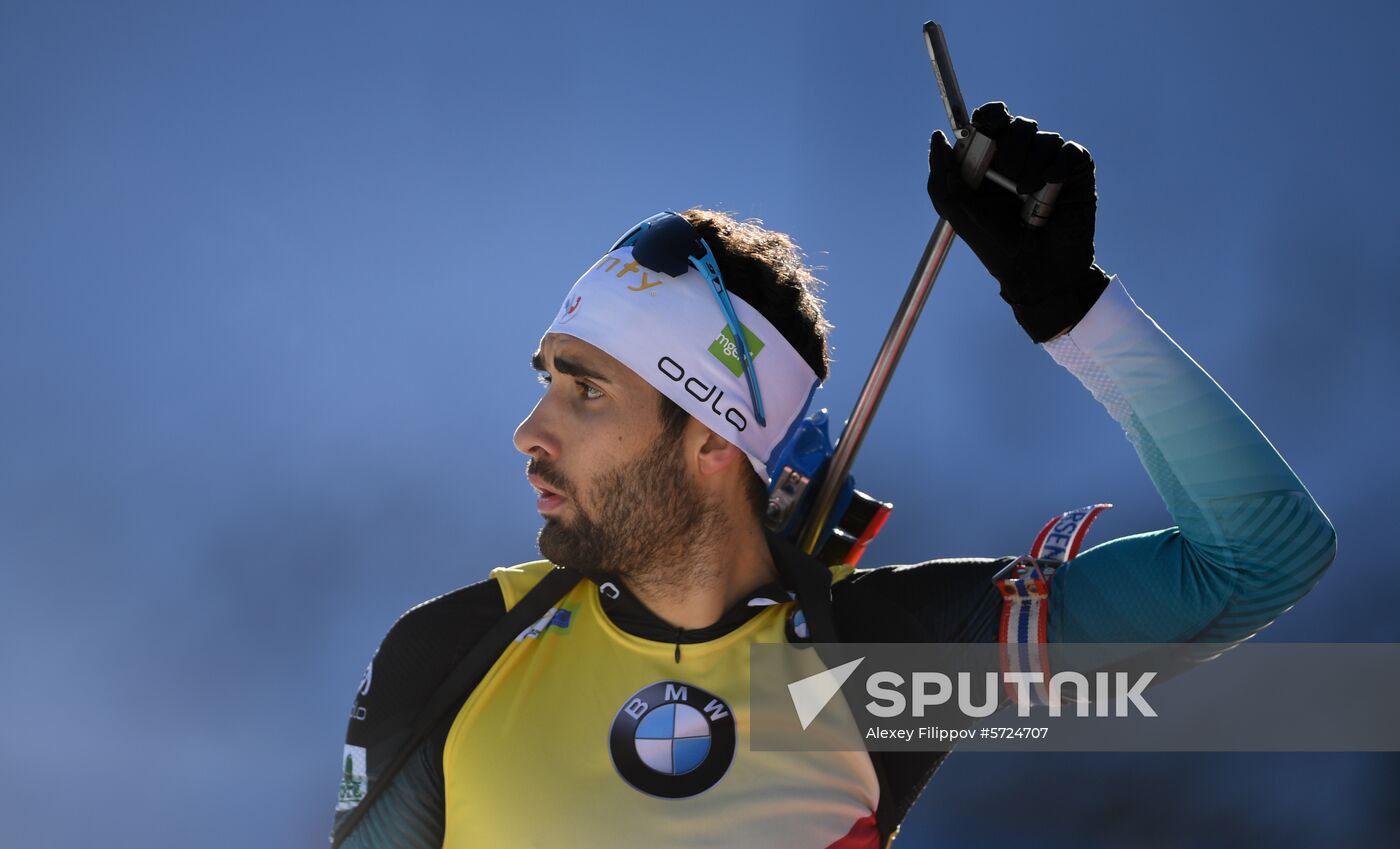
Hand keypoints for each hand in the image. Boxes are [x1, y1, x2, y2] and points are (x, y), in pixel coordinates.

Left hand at [927, 102, 1110, 342]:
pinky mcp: (1076, 172)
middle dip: (1010, 147)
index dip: (990, 115)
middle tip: (1007, 176)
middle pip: (1018, 125)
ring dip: (1031, 164)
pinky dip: (1057, 166)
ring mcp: (1049, 163)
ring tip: (1026, 194)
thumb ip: (942, 174)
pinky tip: (1050, 186)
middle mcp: (1021, 157)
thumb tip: (938, 136)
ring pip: (1044, 137)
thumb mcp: (956, 210)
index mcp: (992, 160)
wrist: (1034, 270)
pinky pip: (1069, 150)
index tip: (987, 126)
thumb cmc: (994, 243)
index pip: (992, 120)